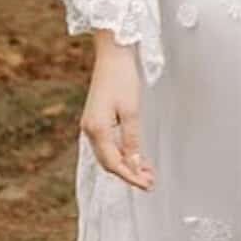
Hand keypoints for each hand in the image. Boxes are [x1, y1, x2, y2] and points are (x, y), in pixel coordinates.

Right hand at [80, 35, 153, 189]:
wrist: (112, 55)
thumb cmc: (122, 78)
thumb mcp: (131, 111)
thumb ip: (132, 140)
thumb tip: (134, 164)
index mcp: (97, 129)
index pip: (114, 163)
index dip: (131, 176)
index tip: (147, 184)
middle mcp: (89, 130)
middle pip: (108, 162)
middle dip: (129, 173)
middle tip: (150, 181)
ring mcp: (90, 125)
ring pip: (107, 154)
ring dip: (126, 164)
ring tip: (146, 171)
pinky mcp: (95, 119)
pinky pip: (107, 144)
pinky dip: (121, 152)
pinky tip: (134, 155)